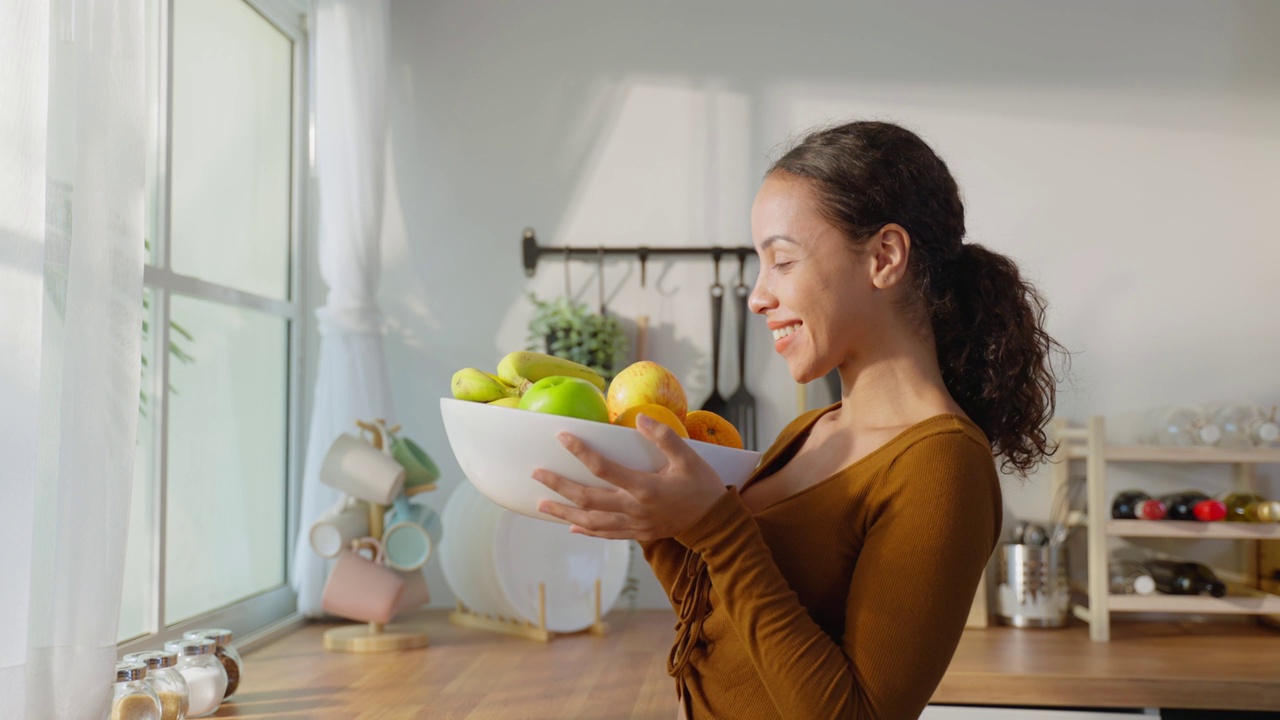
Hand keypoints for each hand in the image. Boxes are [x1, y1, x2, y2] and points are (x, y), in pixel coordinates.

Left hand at [532, 414, 727, 539]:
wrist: (716, 525)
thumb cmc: (703, 487)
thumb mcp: (689, 458)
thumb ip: (664, 437)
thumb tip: (641, 418)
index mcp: (644, 488)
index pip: (603, 468)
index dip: (580, 452)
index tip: (562, 437)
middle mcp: (634, 509)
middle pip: (587, 499)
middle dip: (559, 486)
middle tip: (536, 474)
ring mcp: (634, 525)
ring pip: (590, 521)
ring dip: (564, 513)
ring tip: (542, 503)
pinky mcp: (638, 534)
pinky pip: (606, 534)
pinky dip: (586, 530)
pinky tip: (571, 526)